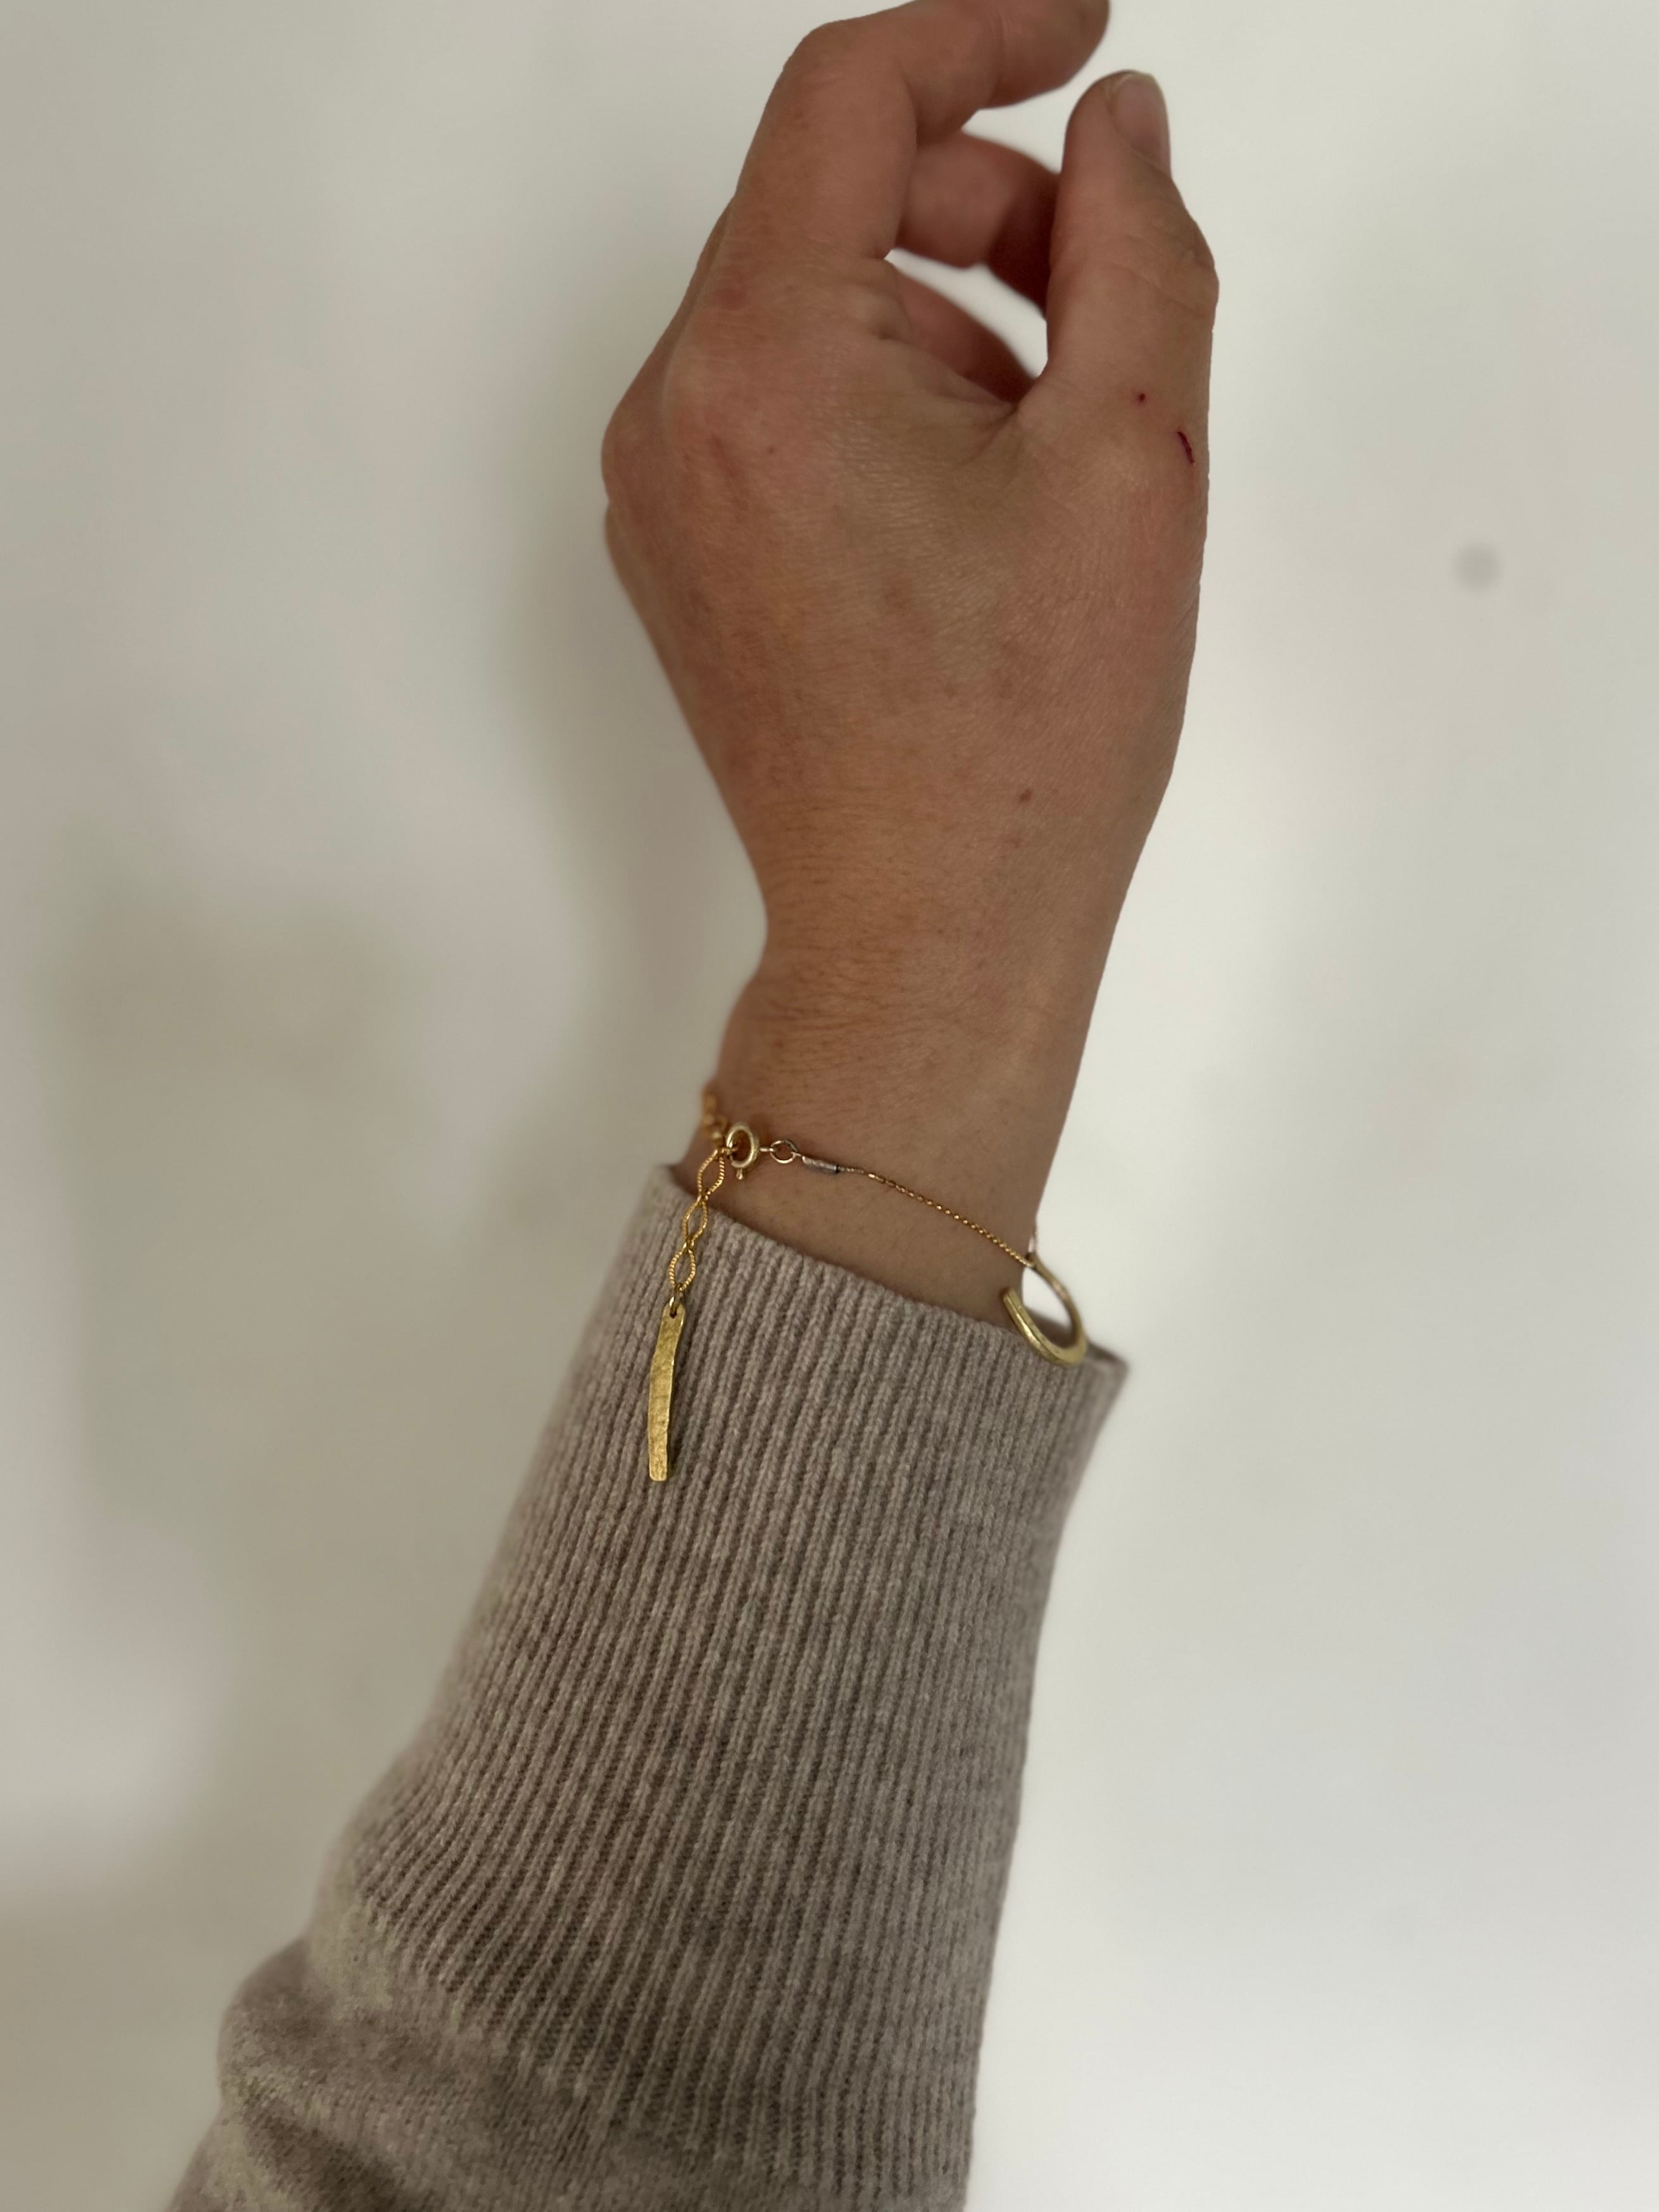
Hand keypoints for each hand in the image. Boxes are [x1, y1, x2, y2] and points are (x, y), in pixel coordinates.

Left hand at [602, 0, 1216, 1318]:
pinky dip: (879, 397)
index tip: (1083, 39)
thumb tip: (1116, 130)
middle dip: (978, 210)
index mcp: (762, 361)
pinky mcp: (679, 559)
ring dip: (938, 316)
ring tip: (1043, 443)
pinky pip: (775, 407)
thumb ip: (1136, 249)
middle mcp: (673, 413)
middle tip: (1102, 295)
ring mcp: (661, 494)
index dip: (982, 37)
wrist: (924, 941)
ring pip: (801, 308)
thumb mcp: (1132, 463)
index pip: (847, 101)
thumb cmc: (1023, 743)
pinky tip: (970, 503)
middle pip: (820, 204)